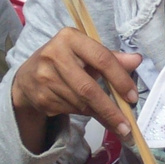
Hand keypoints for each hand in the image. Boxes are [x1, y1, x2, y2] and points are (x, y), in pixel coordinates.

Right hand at [10, 28, 141, 143]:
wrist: (28, 77)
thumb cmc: (65, 61)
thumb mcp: (86, 53)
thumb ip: (111, 58)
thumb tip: (137, 60)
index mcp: (70, 38)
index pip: (101, 58)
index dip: (120, 79)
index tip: (132, 97)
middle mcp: (54, 55)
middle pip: (88, 88)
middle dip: (110, 110)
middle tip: (126, 126)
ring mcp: (45, 77)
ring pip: (80, 103)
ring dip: (99, 114)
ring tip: (112, 120)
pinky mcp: (41, 97)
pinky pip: (71, 111)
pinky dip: (85, 114)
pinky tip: (89, 111)